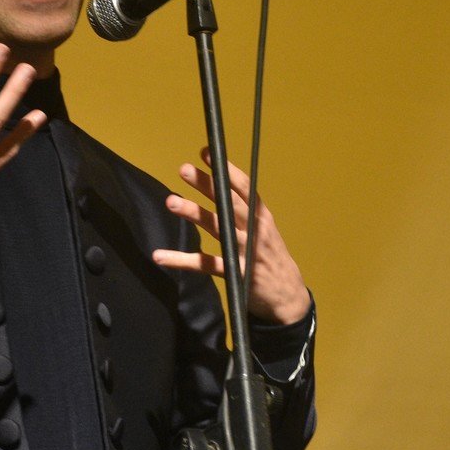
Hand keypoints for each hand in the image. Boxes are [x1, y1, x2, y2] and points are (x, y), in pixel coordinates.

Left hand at [153, 149, 310, 325]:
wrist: (288, 296)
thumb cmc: (269, 256)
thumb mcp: (263, 229)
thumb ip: (243, 210)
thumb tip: (218, 186)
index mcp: (261, 216)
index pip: (244, 187)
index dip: (226, 169)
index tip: (206, 153)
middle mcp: (255, 230)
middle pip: (229, 202)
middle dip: (208, 184)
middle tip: (185, 169)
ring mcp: (246, 251)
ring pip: (218, 227)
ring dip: (194, 213)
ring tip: (171, 201)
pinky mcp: (237, 274)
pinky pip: (206, 264)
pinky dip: (182, 260)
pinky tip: (161, 256)